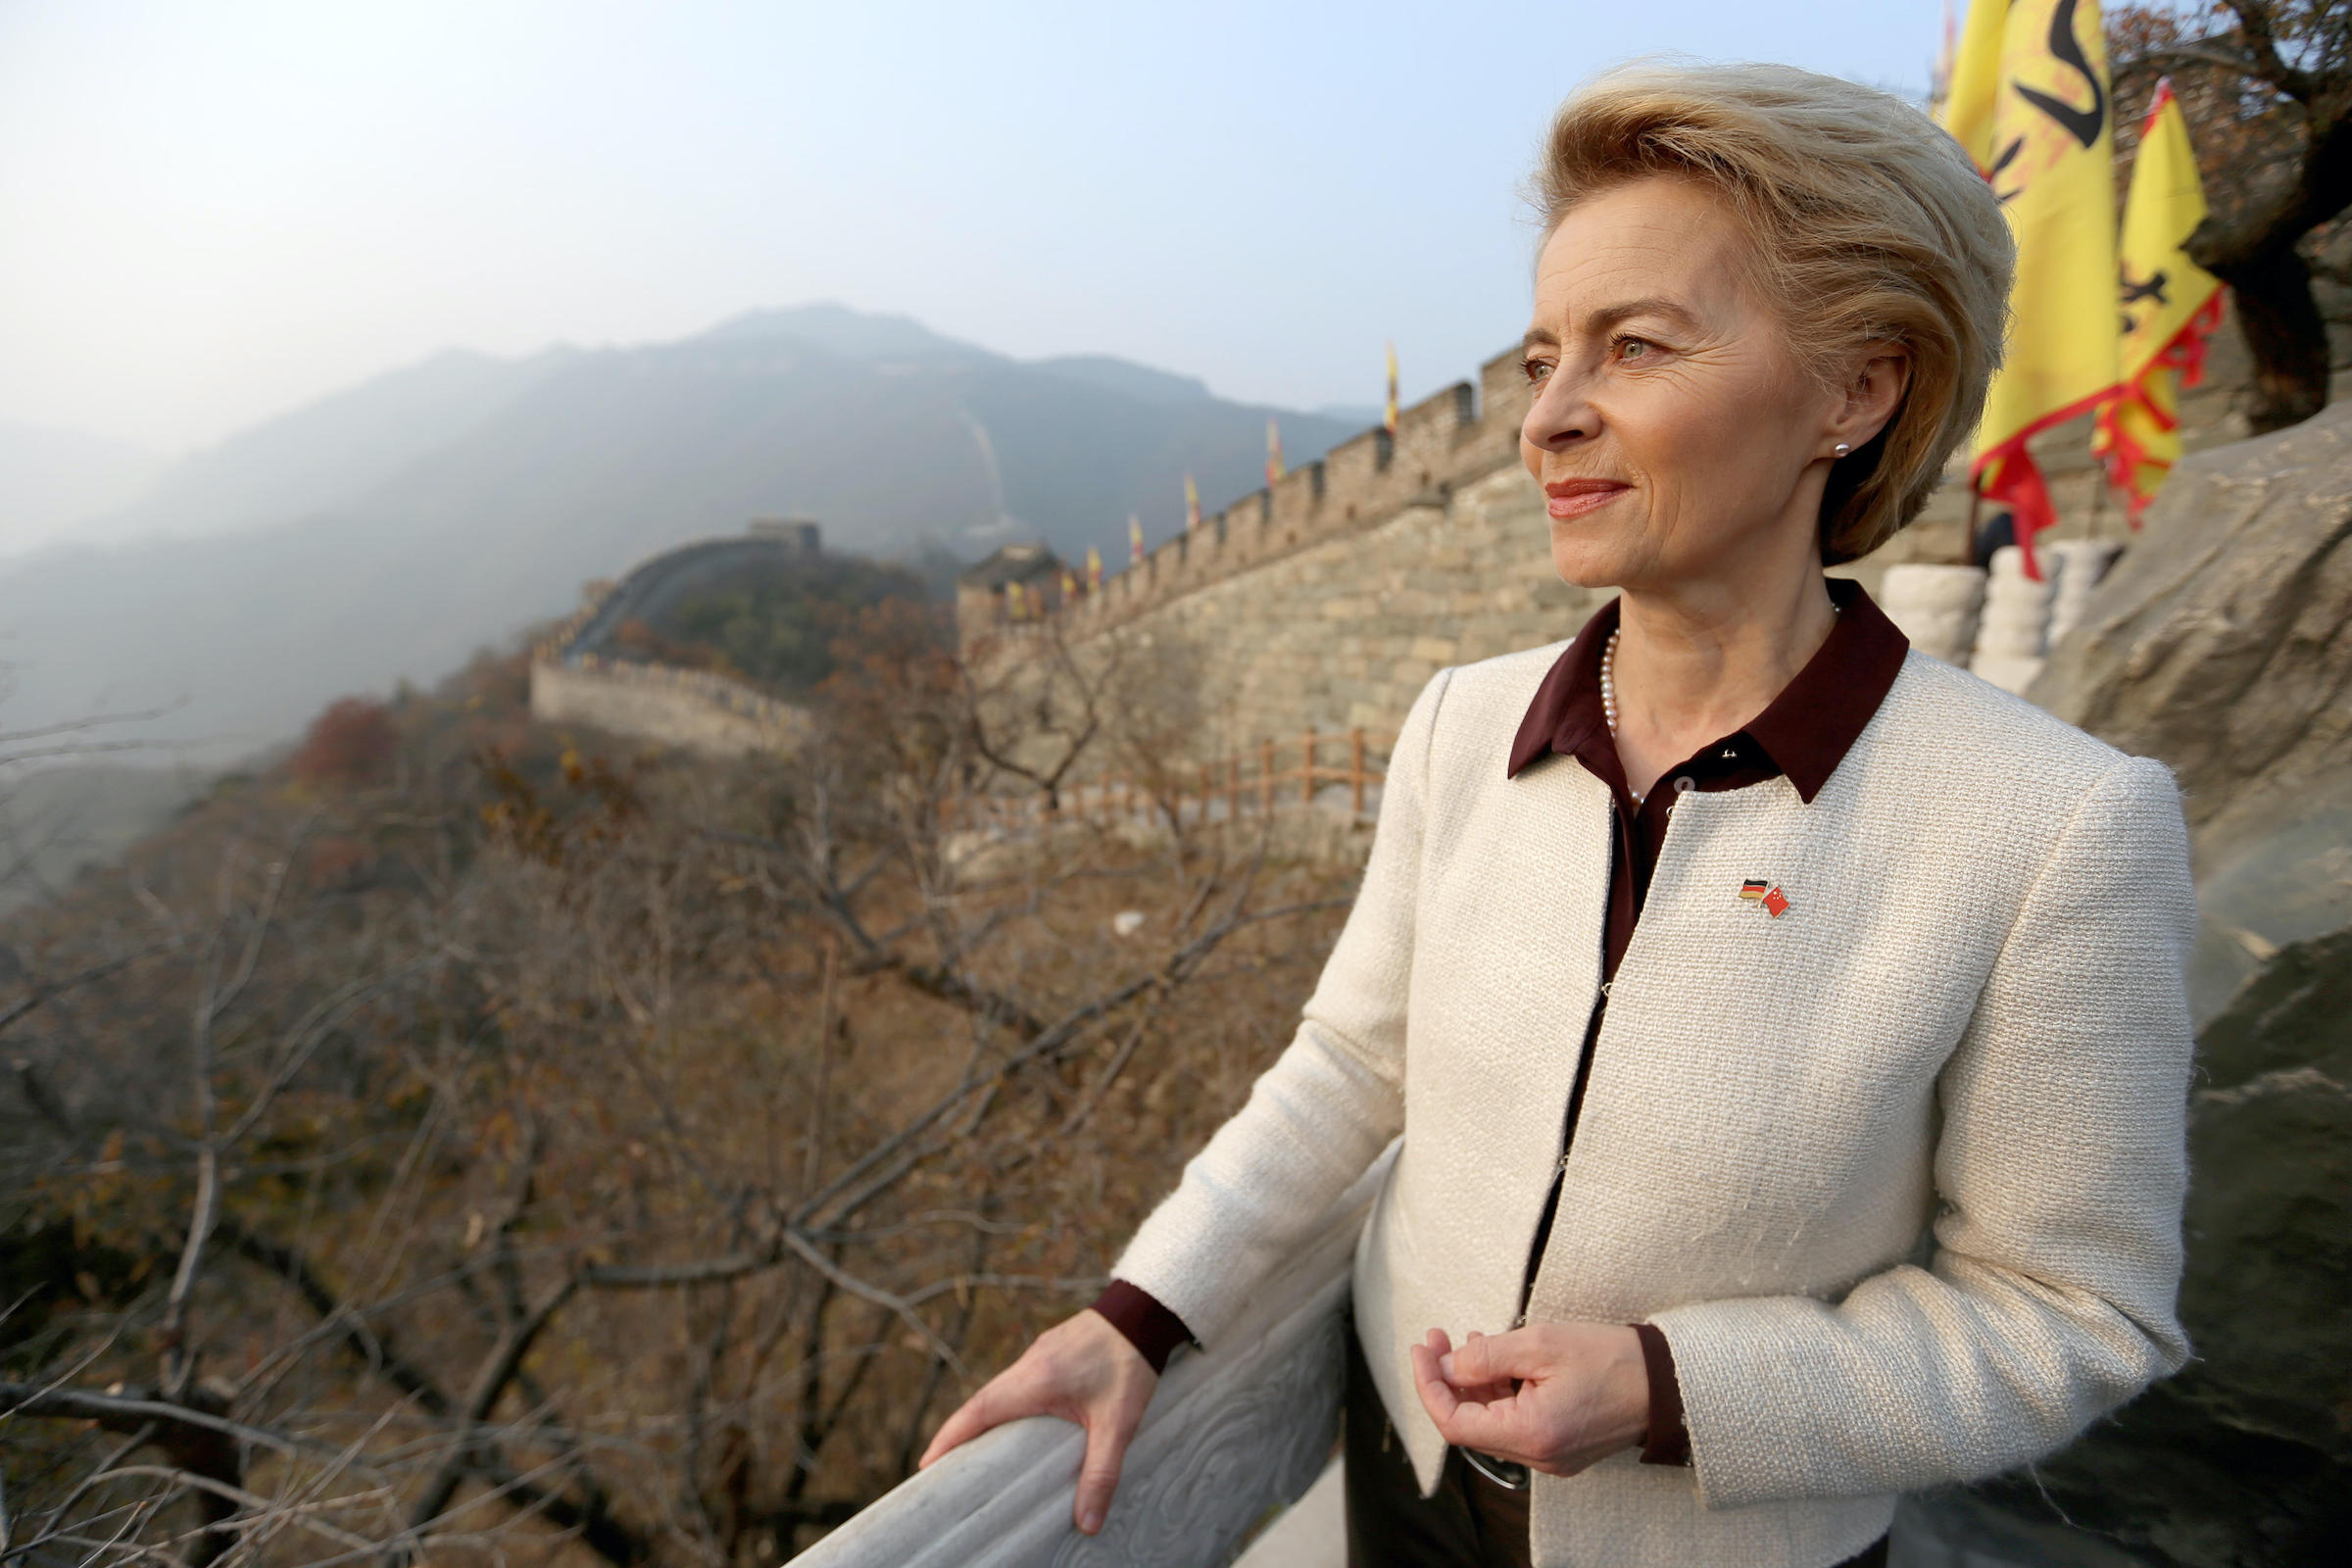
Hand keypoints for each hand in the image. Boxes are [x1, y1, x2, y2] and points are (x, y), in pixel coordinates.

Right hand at [918, 1308, 1157, 1535]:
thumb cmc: (1130, 1363)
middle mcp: (1027, 1366)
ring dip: (982, 1421)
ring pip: (998, 1393)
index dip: (950, 1439)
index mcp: (1034, 1381)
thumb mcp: (1118, 1423)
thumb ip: (1102, 1472)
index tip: (927, 1464)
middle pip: (980, 1404)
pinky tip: (1017, 1427)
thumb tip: (1088, 1522)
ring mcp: (1037, 1357)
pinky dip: (1005, 1408)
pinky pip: (1016, 1385)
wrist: (1143, 1312)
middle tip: (942, 1468)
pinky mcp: (1050, 1355)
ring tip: (974, 1454)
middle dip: (959, 1436)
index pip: (978, 1412)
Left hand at [1408, 1321, 1649, 1476]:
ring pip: (1491, 1422)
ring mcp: (1550, 1456)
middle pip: (1470, 1424)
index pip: (1454, 1423)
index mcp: (1531, 1435)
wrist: (1668, 1383)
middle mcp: (1537, 1456)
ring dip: (1473, 1383)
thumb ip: (1486, 1357)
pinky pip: (1515, 1423)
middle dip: (1448, 1378)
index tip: (1422, 1348)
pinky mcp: (1561, 1446)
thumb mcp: (1541, 1344)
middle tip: (1437, 1338)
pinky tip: (1496, 1359)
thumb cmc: (1611, 1359)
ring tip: (1467, 1340)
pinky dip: (1498, 1392)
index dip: (1429, 1385)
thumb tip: (1445, 1366)